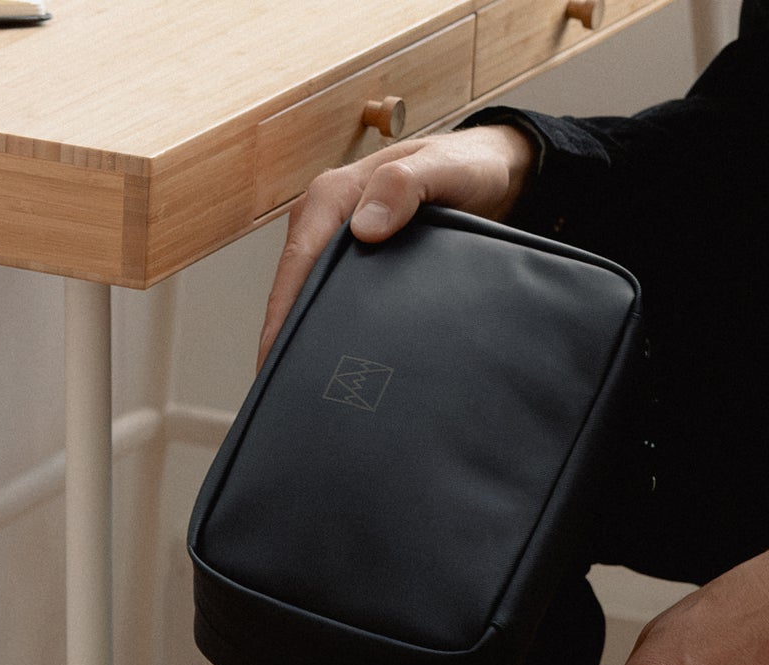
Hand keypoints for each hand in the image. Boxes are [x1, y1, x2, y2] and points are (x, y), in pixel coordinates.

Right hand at [257, 126, 537, 364]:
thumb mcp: (443, 169)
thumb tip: (364, 229)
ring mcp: (343, 243)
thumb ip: (404, 187)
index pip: (296, 263)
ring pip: (311, 296)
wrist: (494, 176)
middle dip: (286, 337)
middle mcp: (329, 219)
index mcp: (335, 195)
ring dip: (306, 338)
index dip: (282, 315)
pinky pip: (336, 298)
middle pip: (294, 287)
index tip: (275, 360)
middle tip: (289, 392)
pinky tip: (338, 363)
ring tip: (306, 389)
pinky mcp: (360, 263)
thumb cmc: (468, 167)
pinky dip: (330, 328)